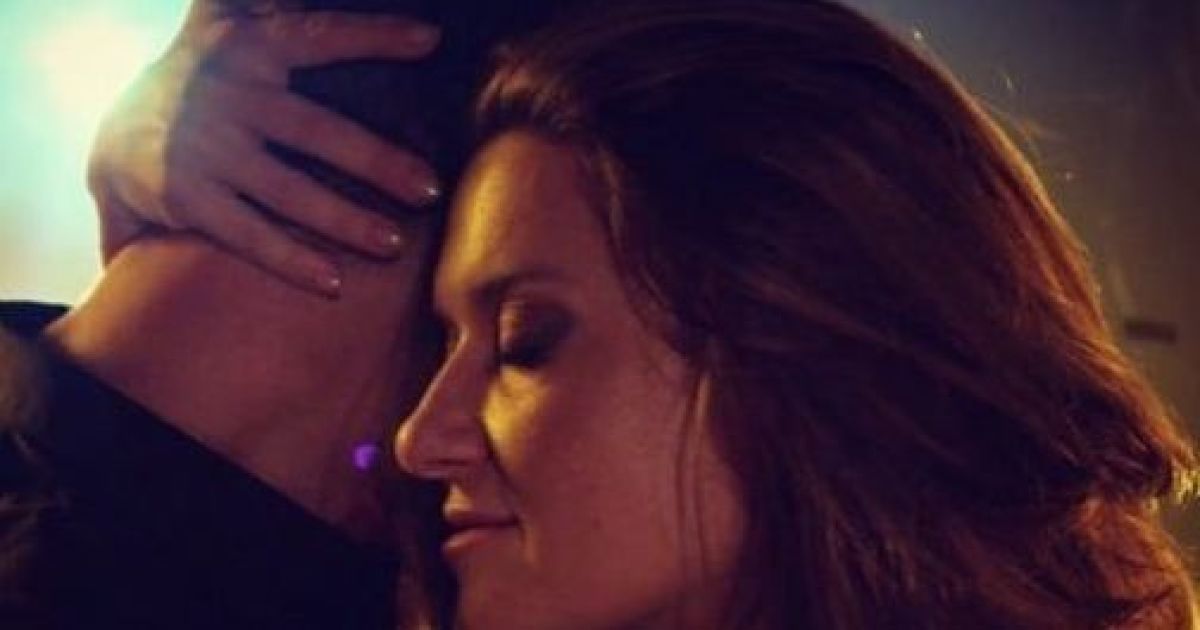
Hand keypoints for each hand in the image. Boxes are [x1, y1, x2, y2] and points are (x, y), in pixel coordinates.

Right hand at [88, 8, 442, 294]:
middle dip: (376, 161)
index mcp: (245, 47)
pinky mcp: (186, 197)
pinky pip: (248, 234)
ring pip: (288, 191)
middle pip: (314, 130)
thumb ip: (265, 5)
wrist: (115, 138)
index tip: (430, 39)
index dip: (371, 35)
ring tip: (393, 244)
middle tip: (430, 189)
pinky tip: (333, 282)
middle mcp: (225, 94)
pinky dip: (290, 259)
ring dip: (344, 220)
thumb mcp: (225, 29)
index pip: (315, 35)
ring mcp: (204, 148)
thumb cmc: (205, 82)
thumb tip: (354, 8)